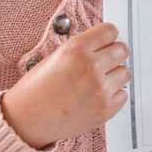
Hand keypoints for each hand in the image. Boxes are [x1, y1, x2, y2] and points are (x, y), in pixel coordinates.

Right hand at [1, 23, 129, 149]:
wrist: (26, 121)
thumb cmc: (36, 89)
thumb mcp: (56, 57)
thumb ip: (83, 49)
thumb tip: (106, 45)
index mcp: (77, 49)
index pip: (110, 31)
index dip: (107, 37)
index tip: (106, 42)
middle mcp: (91, 66)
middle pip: (122, 50)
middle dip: (114, 54)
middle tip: (103, 62)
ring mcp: (101, 89)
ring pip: (125, 72)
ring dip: (114, 76)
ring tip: (95, 83)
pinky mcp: (106, 109)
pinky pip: (123, 94)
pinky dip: (113, 95)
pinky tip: (95, 97)